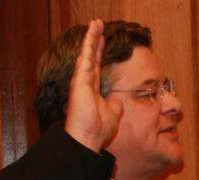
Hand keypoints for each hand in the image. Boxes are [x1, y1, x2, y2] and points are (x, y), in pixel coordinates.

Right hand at [64, 19, 122, 151]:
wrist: (88, 137)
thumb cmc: (98, 129)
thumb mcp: (113, 114)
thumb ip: (115, 105)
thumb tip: (118, 100)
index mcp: (92, 89)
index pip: (96, 65)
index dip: (99, 52)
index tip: (103, 40)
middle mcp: (85, 82)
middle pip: (91, 56)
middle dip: (95, 40)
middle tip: (98, 24)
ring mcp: (81, 80)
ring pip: (87, 53)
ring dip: (92, 37)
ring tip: (96, 23)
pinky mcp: (80, 80)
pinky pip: (86, 58)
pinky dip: (89, 44)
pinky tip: (92, 32)